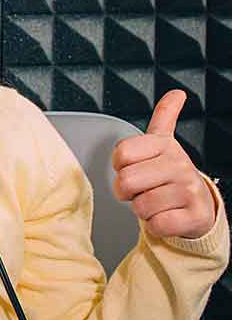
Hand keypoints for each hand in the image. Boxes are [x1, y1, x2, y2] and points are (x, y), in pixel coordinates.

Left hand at [112, 91, 215, 239]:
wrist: (198, 205)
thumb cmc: (170, 174)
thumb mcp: (163, 143)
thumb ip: (165, 116)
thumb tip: (177, 93)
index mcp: (164, 144)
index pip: (121, 154)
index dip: (119, 166)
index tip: (133, 168)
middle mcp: (179, 163)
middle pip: (126, 181)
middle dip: (127, 192)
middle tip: (143, 190)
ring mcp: (189, 189)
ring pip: (140, 206)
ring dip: (142, 210)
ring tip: (157, 202)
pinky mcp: (195, 215)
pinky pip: (157, 224)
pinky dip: (156, 226)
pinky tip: (167, 216)